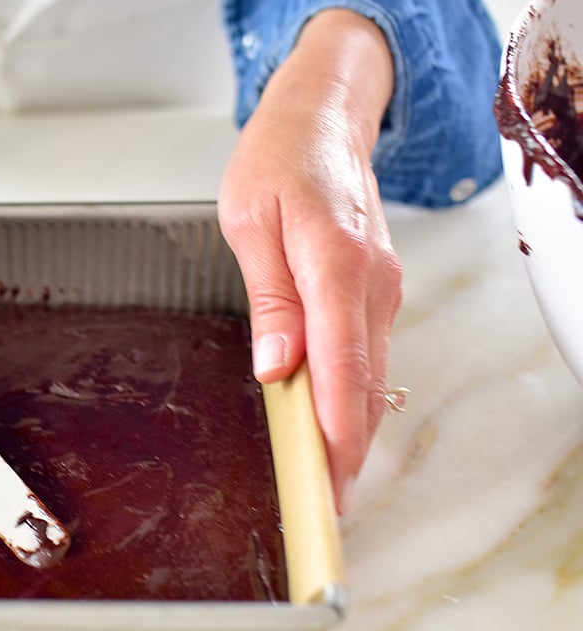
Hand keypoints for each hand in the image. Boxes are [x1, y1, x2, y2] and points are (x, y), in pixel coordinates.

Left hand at [218, 9, 402, 513]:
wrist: (323, 118)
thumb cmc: (278, 160)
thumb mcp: (251, 222)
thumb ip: (270, 300)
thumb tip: (277, 367)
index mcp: (336, 267)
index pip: (341, 369)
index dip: (335, 434)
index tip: (326, 484)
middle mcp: (370, 286)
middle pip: (365, 388)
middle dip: (346, 454)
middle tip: (321, 512)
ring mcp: (379, 292)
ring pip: (370, 379)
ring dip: (351, 434)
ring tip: (322, 488)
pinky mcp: (373, 295)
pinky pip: (365, 359)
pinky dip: (351, 400)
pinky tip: (328, 428)